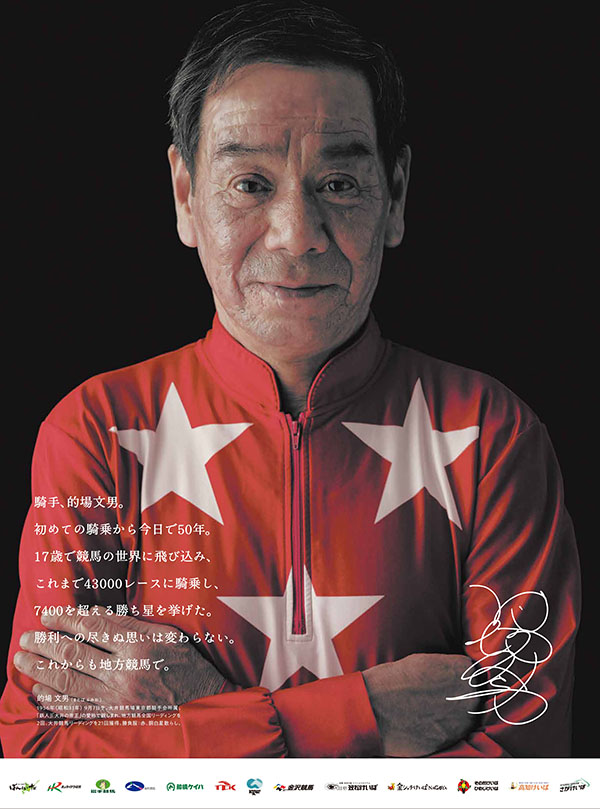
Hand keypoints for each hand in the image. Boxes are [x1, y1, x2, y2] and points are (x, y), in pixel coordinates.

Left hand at [13, 608, 225, 720]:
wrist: (204, 700)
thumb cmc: (186, 661)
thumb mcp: (164, 632)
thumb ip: (128, 624)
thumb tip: (92, 613)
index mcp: (137, 645)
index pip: (91, 627)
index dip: (65, 619)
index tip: (47, 614)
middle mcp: (123, 672)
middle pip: (73, 655)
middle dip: (44, 645)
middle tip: (26, 638)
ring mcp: (117, 697)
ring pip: (69, 683)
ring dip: (41, 671)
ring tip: (23, 661)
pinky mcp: (115, 715)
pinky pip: (78, 709)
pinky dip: (56, 701)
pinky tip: (41, 692)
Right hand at [362, 653, 481, 755]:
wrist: (374, 708)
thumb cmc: (393, 679)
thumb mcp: (423, 662)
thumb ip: (446, 668)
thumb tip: (453, 674)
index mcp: (463, 669)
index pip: (472, 673)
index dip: (458, 677)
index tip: (447, 681)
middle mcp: (469, 695)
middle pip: (473, 695)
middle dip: (459, 696)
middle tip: (437, 696)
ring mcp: (462, 720)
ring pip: (465, 716)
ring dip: (452, 714)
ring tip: (429, 710)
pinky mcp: (451, 740)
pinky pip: (453, 733)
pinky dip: (442, 729)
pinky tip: (425, 723)